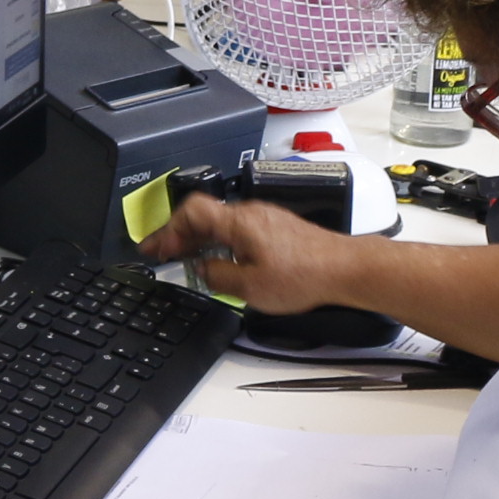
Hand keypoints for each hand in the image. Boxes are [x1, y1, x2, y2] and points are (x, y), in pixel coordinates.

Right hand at [138, 191, 367, 313]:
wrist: (343, 269)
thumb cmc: (305, 274)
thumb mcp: (250, 288)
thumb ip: (218, 276)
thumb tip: (203, 270)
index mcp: (239, 222)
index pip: (190, 211)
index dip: (168, 228)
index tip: (155, 246)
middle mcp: (251, 213)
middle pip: (203, 215)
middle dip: (178, 235)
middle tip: (162, 253)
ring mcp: (265, 218)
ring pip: (221, 222)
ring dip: (199, 239)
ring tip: (187, 258)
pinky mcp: (277, 227)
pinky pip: (238, 228)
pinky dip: (220, 241)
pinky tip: (221, 259)